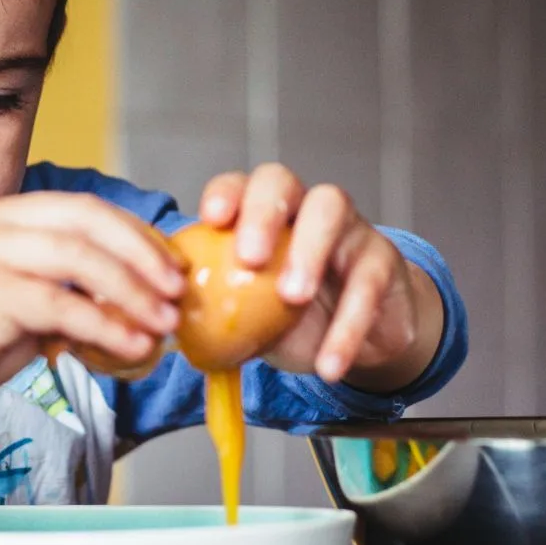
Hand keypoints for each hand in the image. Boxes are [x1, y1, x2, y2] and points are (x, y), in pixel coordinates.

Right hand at [0, 193, 184, 450]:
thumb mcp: (14, 308)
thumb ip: (60, 296)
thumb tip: (124, 309)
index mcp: (1, 216)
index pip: (83, 209)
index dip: (134, 234)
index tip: (169, 266)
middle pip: (88, 222)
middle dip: (142, 255)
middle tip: (176, 289)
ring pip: (79, 259)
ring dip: (132, 291)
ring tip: (163, 322)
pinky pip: (60, 307)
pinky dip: (105, 326)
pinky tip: (131, 347)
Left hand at [198, 164, 441, 389]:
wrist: (352, 341)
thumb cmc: (287, 318)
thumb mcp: (247, 315)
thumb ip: (212, 311)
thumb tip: (163, 325)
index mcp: (260, 215)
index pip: (239, 185)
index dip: (225, 194)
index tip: (211, 218)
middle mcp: (301, 207)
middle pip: (281, 181)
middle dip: (262, 212)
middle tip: (249, 257)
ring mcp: (346, 227)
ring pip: (331, 207)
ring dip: (309, 251)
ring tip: (292, 298)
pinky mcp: (382, 260)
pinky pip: (368, 281)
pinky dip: (347, 326)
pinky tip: (329, 363)